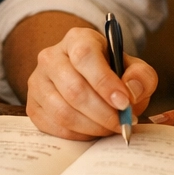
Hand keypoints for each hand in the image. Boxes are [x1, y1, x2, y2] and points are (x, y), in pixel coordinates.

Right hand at [25, 24, 157, 139]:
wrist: (87, 80)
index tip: (124, 103)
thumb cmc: (111, 73)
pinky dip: (78, 135)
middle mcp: (51, 57)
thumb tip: (130, 92)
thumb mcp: (133, 68)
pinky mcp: (32, 105)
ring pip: (63, 111)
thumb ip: (141, 77)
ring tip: (110, 128)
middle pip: (74, 89)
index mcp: (77, 39)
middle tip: (123, 123)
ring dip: (92, 126)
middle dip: (103, 113)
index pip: (85, 56)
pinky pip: (54, 127)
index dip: (105, 82)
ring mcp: (37, 81)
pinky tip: (93, 130)